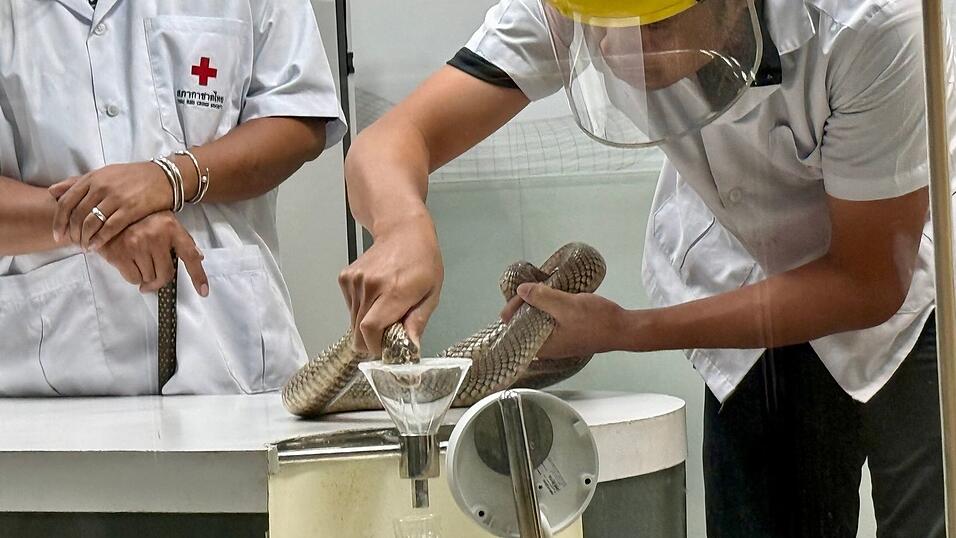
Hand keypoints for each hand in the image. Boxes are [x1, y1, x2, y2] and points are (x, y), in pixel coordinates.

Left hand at [49, 161, 176, 250]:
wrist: (163, 177)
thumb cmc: (132, 177)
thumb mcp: (103, 174)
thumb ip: (77, 182)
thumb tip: (52, 192)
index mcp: (92, 178)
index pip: (66, 202)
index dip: (59, 221)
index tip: (58, 235)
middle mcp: (101, 187)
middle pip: (77, 215)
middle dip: (72, 233)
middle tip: (74, 244)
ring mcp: (116, 198)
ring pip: (91, 223)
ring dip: (85, 238)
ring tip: (85, 247)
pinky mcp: (131, 209)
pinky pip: (109, 227)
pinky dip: (100, 239)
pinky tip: (96, 246)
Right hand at [97, 211, 208, 295]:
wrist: (107, 212)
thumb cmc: (140, 218)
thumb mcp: (165, 221)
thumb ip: (181, 239)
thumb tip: (199, 257)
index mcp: (171, 228)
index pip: (190, 256)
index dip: (198, 276)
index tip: (203, 292)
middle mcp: (156, 237)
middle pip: (166, 274)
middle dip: (160, 280)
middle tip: (154, 279)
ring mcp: (137, 245)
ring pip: (149, 278)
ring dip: (145, 277)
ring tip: (139, 263)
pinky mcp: (120, 254)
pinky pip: (133, 278)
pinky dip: (133, 277)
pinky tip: (129, 264)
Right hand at [338, 216, 442, 355]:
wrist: (403, 231)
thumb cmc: (422, 261)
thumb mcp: (431, 293)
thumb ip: (418, 321)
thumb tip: (410, 347)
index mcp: (394, 291)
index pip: (370, 329)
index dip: (374, 346)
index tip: (386, 349)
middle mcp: (370, 285)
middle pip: (358, 331)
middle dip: (371, 341)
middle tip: (387, 335)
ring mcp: (355, 280)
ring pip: (352, 321)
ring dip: (366, 325)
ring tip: (385, 309)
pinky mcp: (345, 278)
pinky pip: (350, 307)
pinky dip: (360, 311)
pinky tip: (375, 298)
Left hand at [501, 283, 626, 358]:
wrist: (624, 329)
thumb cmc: (597, 322)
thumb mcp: (565, 305)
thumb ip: (541, 298)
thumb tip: (522, 290)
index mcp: (543, 345)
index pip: (515, 329)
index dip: (514, 309)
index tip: (521, 293)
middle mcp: (549, 348)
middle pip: (525, 326)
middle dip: (525, 307)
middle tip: (529, 289)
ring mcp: (560, 343)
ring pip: (538, 324)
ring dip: (538, 308)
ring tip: (539, 291)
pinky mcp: (569, 336)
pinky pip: (551, 323)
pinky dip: (549, 311)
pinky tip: (554, 299)